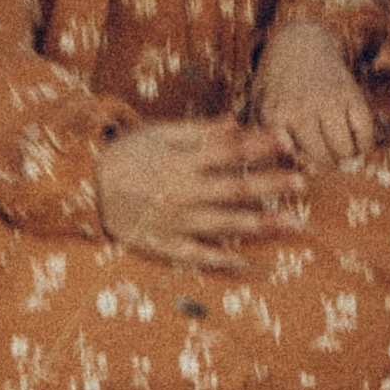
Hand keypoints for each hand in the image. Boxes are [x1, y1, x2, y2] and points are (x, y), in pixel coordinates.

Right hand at [95, 118, 308, 268]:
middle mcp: (182, 193)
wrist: (86, 190)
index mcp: (181, 162)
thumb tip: (234, 123)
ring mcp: (175, 222)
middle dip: (271, 184)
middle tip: (303, 182)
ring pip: (225, 224)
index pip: (229, 152)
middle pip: (235, 188)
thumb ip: (197, 132)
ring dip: (260, 223)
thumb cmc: (126, 156)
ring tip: (292, 222)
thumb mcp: (157, 135)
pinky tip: (250, 265)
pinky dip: (223, 262)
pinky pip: (198, 256)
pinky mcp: (166, 246)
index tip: (287, 140)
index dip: (259, 145)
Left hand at [251, 18, 375, 170]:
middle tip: (327, 159)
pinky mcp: (351, 94)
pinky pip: (364, 133)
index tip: (306, 166)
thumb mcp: (258, 106)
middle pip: (322, 160)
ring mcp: (328, 102)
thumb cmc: (278, 84)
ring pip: (345, 151)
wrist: (301, 43)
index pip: (293, 163)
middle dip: (326, 164)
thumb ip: (260, 137)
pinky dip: (364, 145)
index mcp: (274, 117)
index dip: (303, 169)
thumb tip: (275, 174)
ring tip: (340, 152)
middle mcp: (300, 110)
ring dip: (346, 157)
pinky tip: (356, 142)